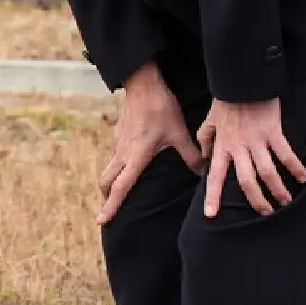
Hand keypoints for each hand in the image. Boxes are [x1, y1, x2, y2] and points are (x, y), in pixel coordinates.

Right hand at [97, 61, 202, 224]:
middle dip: (106, 198)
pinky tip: (130, 164)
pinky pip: (116, 155)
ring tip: (119, 192)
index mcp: (135, 157)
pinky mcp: (119, 133)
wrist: (143, 83)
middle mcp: (123, 152)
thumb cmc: (160, 109)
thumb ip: (191, 155)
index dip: (111, 206)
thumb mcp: (179, 133)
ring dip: (112, 182)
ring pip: (110, 168)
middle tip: (108, 213)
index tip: (101, 221)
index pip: (120, 187)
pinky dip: (118, 166)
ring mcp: (118, 142)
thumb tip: (203, 173)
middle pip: (107, 181)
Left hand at [196, 97, 305, 217]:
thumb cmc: (225, 102)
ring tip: (285, 201)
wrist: (242, 82)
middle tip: (266, 213)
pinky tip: (302, 178)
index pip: (215, 176)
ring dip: (278, 190)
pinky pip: (286, 154)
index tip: (210, 215)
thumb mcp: (209, 120)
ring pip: (268, 173)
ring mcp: (256, 140)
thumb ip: (205, 140)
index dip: (212, 196)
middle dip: (257, 201)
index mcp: (222, 146)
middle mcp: (238, 147)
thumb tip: (205, 159)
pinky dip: (295, 167)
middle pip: (246, 182)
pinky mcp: (273, 132)